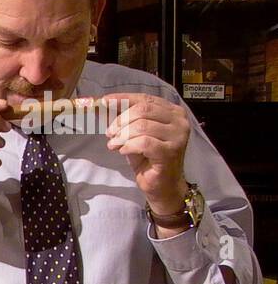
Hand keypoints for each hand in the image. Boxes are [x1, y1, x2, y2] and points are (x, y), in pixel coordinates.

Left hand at [97, 92, 189, 214]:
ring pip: (142, 126)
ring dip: (122, 135)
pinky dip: (128, 146)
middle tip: (110, 134)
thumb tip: (104, 103)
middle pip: (143, 110)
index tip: (105, 101)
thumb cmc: (148, 159)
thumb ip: (123, 119)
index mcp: (172, 112)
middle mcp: (179, 121)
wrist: (162, 185)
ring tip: (115, 145)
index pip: (145, 98)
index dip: (123, 99)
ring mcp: (177, 136)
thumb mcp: (133, 134)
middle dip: (120, 121)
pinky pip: (144, 142)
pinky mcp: (170, 152)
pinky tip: (123, 151)